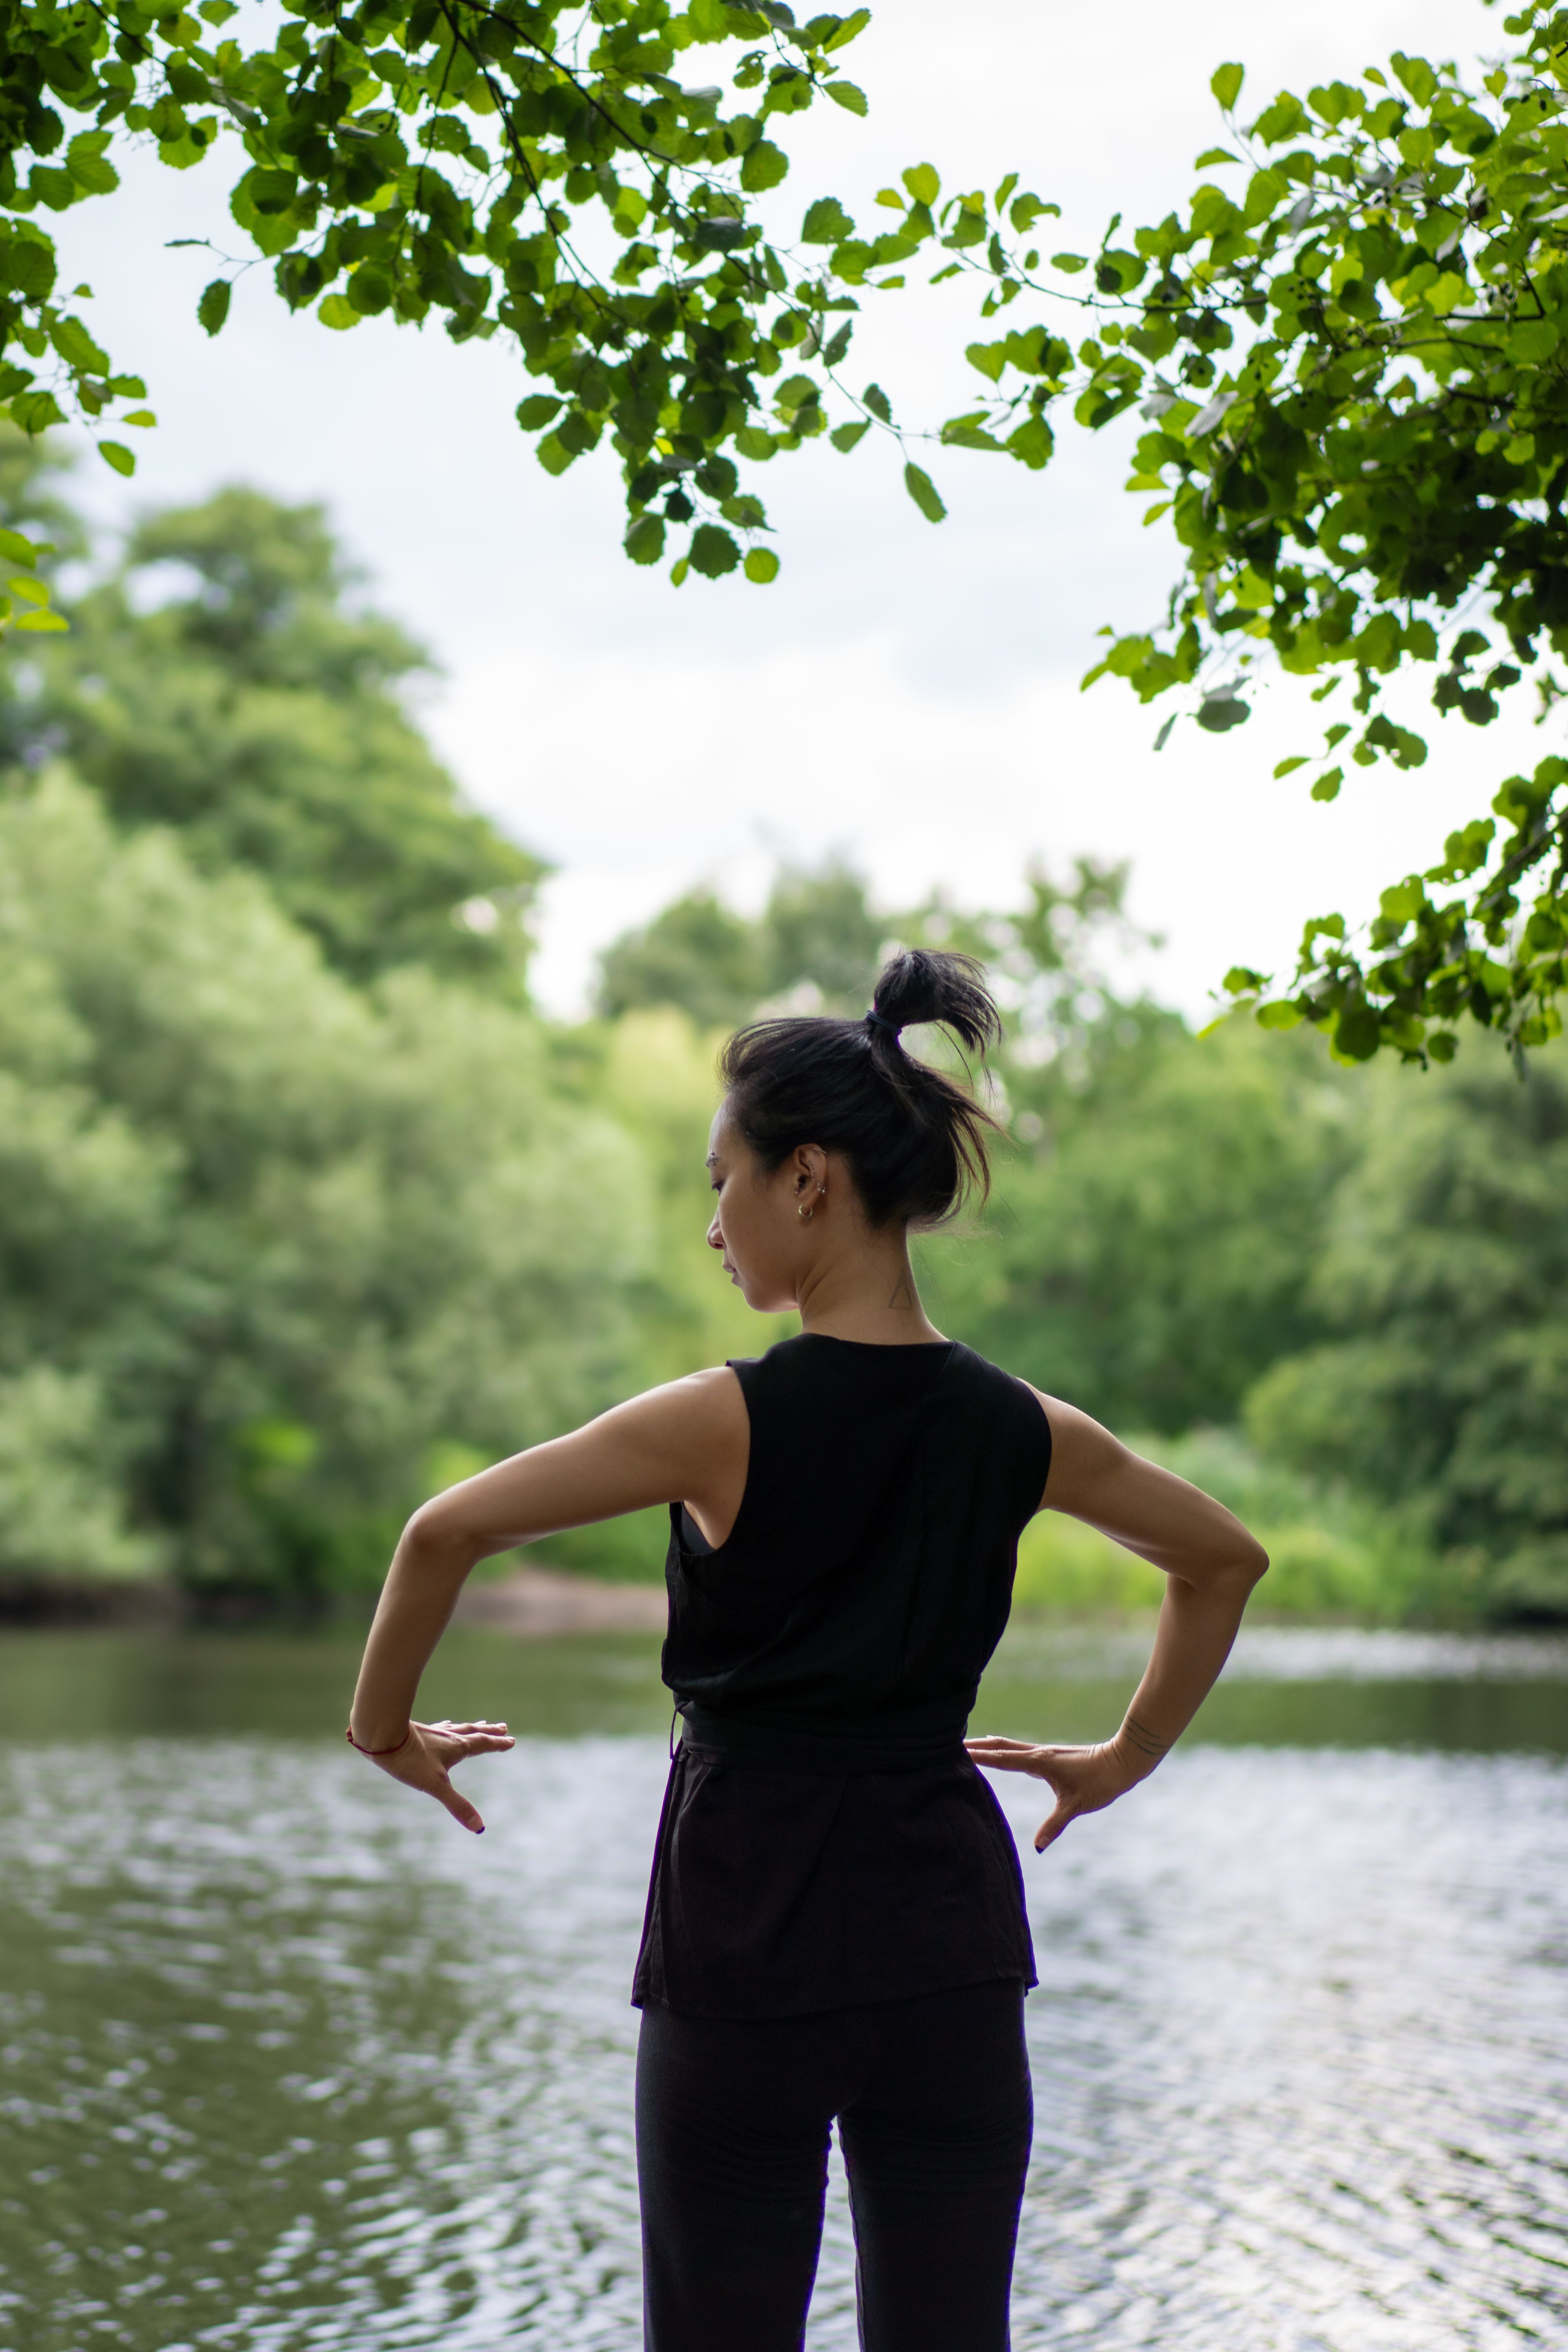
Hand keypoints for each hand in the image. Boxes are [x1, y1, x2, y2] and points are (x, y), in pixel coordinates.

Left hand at [353, 1717, 514, 1833]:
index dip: (498, 1744)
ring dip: (472, 1728)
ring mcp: (433, 1733)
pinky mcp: (419, 1732)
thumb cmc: (410, 1761)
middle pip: (474, 1732)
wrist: (382, 1738)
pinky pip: (440, 1728)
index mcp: (457, 1748)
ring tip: (480, 1724)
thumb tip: (479, 1827)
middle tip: (502, 1728)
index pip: (483, 1744)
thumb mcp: (435, 1786)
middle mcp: (448, 1737)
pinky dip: (448, 1727)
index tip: (511, 1741)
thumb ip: (457, 1805)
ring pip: (458, 1728)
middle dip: (489, 1732)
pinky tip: (444, 1726)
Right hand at [965, 1734, 1150, 1852]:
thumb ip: (1055, 1825)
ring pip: (1008, 1746)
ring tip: (967, 1747)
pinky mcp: (1049, 1758)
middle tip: (950, 1743)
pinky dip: (1003, 1752)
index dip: (979, 1756)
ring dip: (988, 1747)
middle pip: (999, 1746)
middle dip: (976, 1746)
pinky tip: (1001, 1756)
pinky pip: (1018, 1752)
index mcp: (1039, 1762)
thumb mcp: (1076, 1806)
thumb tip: (1038, 1848)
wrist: (1122, 1762)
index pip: (1002, 1758)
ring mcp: (1043, 1754)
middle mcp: (1037, 1754)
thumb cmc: (1100, 1782)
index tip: (955, 1751)